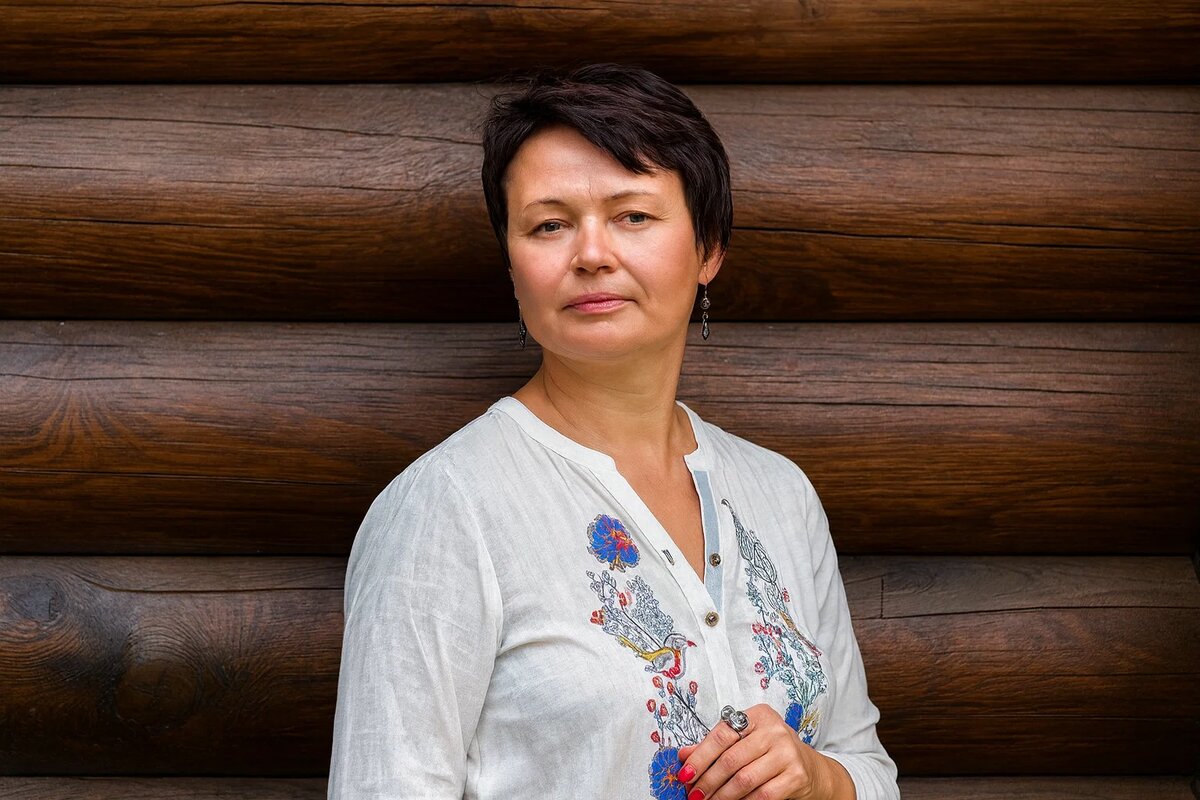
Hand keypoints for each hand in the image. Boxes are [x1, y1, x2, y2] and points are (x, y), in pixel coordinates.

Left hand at [673, 704, 854, 799]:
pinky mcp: (796, 775)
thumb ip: (715, 746)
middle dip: (708, 781)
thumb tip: (684, 754)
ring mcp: (787, 752)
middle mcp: (774, 730)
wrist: (810, 768)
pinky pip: (762, 795)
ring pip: (744, 779)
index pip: (721, 735)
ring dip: (722, 796)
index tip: (685, 774)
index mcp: (758, 716)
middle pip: (731, 759)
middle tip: (694, 794)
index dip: (700, 757)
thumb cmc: (772, 752)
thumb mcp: (745, 741)